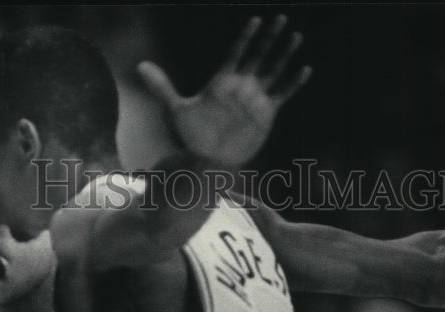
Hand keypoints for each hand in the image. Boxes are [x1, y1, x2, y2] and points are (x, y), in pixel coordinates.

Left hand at [137, 15, 311, 165]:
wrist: (208, 160)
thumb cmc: (191, 135)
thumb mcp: (174, 109)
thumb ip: (161, 86)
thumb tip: (140, 66)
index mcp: (222, 80)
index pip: (237, 52)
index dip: (247, 36)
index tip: (256, 20)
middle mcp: (241, 86)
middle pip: (259, 55)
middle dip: (270, 37)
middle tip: (281, 17)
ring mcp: (255, 98)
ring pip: (274, 70)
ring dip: (285, 54)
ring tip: (296, 35)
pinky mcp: (266, 113)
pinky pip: (283, 94)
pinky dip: (294, 82)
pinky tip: (305, 69)